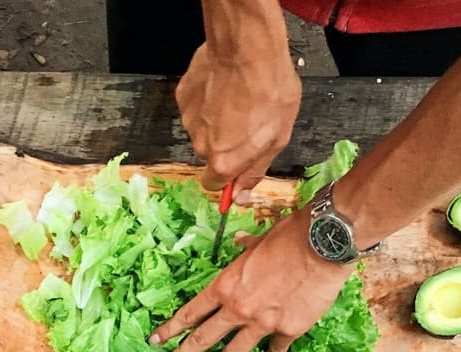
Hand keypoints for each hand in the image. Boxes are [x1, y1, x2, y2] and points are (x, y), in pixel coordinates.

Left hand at [149, 210, 353, 351]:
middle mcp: (238, 309)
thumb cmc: (290, 236)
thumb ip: (245, 249)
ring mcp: (262, 323)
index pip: (191, 312)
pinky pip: (275, 350)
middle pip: (204, 339)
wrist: (323, 244)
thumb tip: (239, 243)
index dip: (171, 328)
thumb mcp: (260, 240)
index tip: (156, 340)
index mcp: (226, 286)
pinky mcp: (287, 330)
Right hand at [176, 39, 300, 197]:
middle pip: (210, 155)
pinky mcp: (183, 97)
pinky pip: (196, 108)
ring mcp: (189, 121)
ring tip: (238, 99)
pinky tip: (224, 87)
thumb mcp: (277, 138)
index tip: (238, 163)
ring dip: (217, 121)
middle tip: (247, 122)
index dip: (228, 175)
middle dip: (226, 144)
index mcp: (223, 162)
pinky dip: (208, 101)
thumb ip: (255, 171)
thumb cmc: (269, 89)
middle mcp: (201, 146)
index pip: (214, 184)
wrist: (248, 46)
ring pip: (203, 130)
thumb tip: (240, 196)